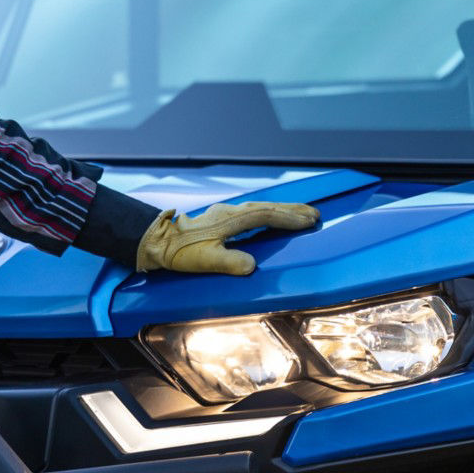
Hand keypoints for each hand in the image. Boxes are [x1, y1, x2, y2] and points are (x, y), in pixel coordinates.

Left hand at [136, 201, 319, 274]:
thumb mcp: (204, 260)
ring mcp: (225, 213)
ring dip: (282, 209)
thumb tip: (252, 265)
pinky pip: (252, 211)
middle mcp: (230, 212)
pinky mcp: (221, 217)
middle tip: (315, 214)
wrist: (158, 240)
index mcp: (230, 220)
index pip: (266, 216)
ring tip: (301, 213)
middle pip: (268, 207)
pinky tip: (272, 217)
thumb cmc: (181, 252)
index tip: (310, 221)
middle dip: (293, 210)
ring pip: (260, 207)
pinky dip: (269, 212)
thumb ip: (228, 262)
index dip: (289, 218)